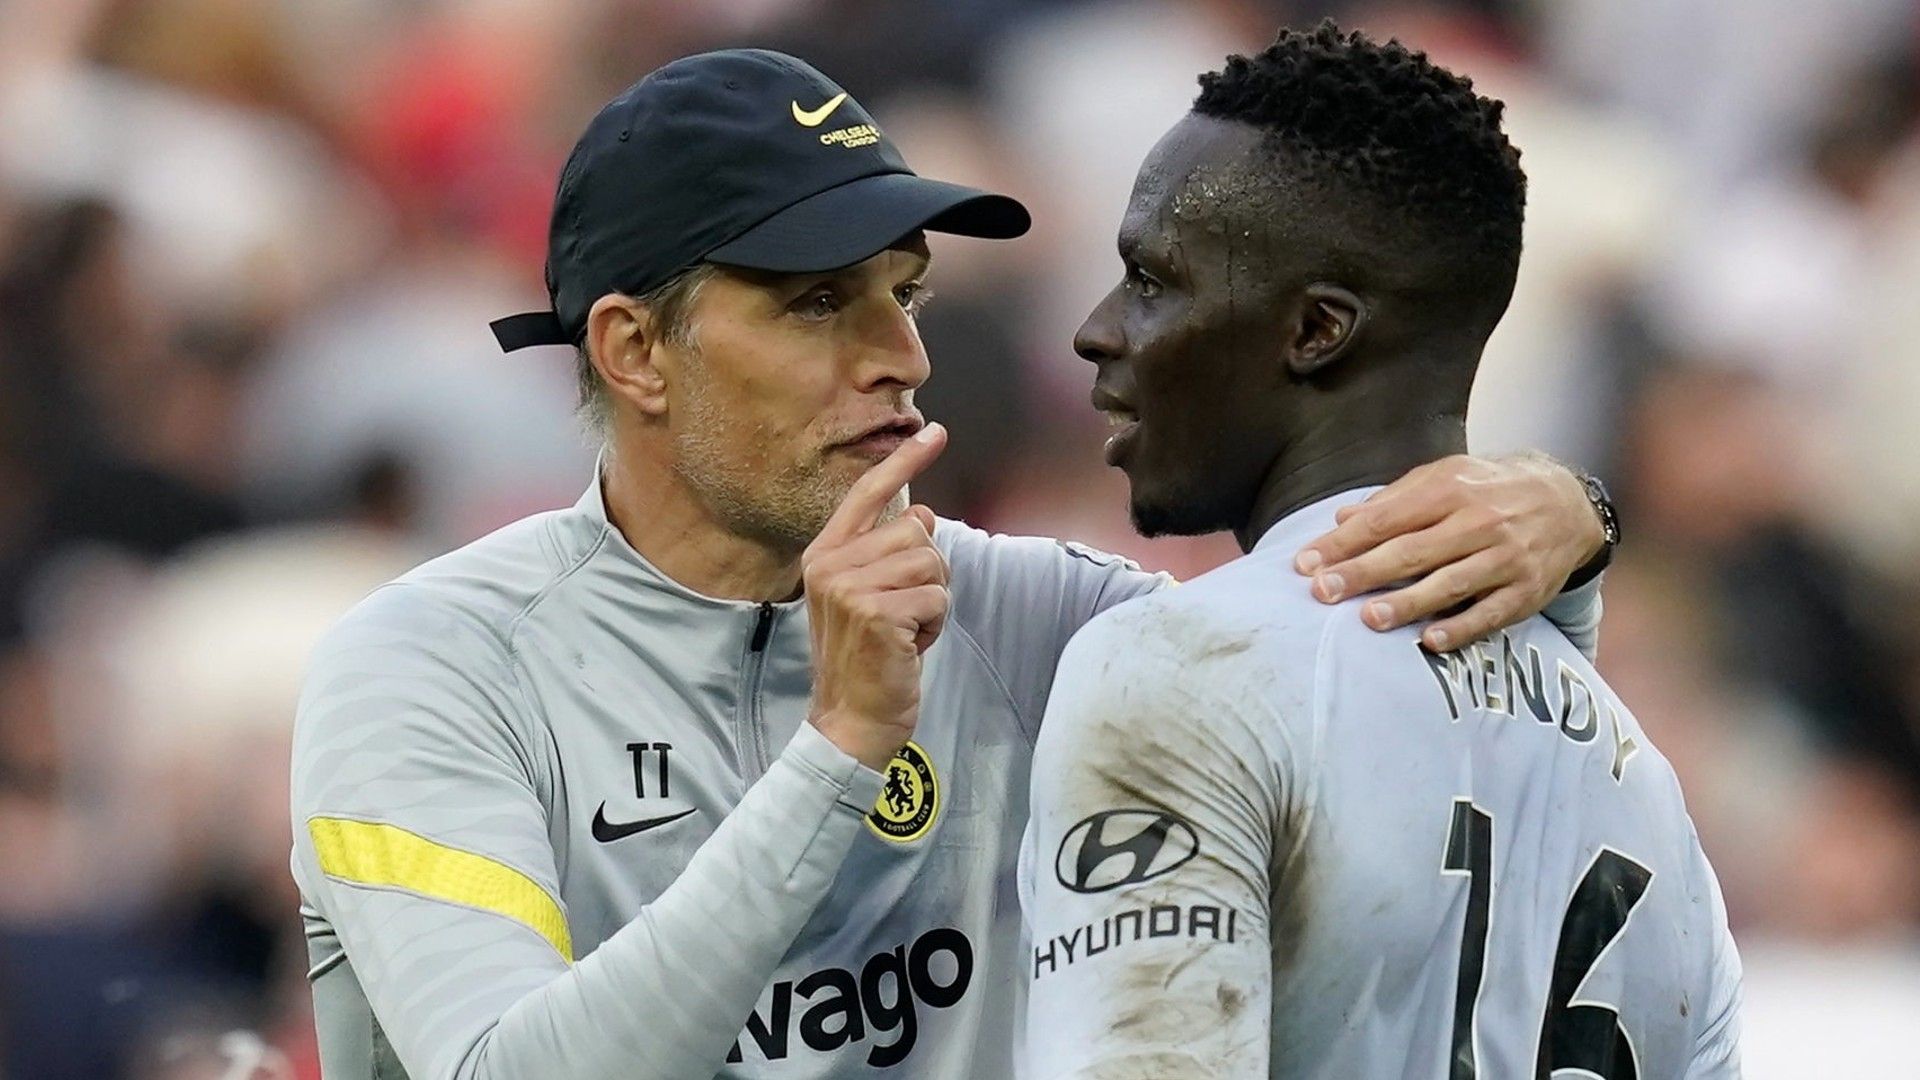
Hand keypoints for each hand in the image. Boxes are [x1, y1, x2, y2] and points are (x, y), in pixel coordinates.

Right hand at [802, 423, 951, 770]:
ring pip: (932, 562)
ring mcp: (851, 587)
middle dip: (928, 573)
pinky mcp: (875, 612)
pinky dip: (936, 623)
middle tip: (905, 613)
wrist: (848, 721)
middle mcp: (831, 563)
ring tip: (906, 630)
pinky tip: (910, 647)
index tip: (935, 432)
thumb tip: (922, 513)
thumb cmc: (866, 658)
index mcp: (825, 554)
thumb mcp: (869, 596)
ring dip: (933, 601)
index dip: (904, 461)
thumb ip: (887, 553)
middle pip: (917, 532)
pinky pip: (938, 596)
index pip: (870, 493)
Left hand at [1292, 453, 1603, 650]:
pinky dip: (1462, 627)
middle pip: (1411, 551)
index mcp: (1450, 490)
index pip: (1385, 519)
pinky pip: (1491, 612)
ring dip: (1408, 602)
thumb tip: (1342, 519)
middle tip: (1322, 592)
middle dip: (1363, 572)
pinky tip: (1431, 641)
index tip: (1305, 564)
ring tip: (1368, 618)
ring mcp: (1505, 557)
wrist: (1568, 501)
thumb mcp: (1445, 476)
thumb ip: (1394, 498)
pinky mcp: (1527, 590)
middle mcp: (1478, 522)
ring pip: (1450, 583)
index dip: (1342, 542)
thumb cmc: (1489, 490)